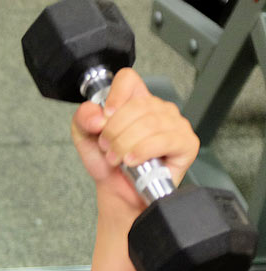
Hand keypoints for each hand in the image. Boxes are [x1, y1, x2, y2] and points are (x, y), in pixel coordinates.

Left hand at [71, 68, 198, 215]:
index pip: (129, 79)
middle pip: (137, 105)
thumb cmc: (108, 162)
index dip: (115, 95)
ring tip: (117, 158)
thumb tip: (97, 115)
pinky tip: (133, 160)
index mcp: (135, 101)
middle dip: (114, 131)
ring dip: (125, 144)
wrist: (118, 191)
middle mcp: (158, 108)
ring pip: (150, 123)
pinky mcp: (186, 143)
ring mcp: (175, 124)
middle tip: (107, 148)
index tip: (105, 117)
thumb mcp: (84, 137)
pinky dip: (143, 151)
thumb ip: (83, 118)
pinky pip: (165, 140)